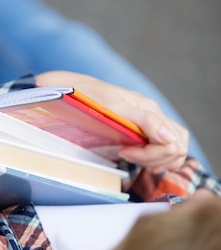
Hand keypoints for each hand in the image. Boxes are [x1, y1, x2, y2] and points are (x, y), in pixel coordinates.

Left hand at [36, 71, 188, 172]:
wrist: (72, 90)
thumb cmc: (88, 98)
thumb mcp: (113, 108)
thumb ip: (144, 121)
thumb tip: (169, 138)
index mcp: (150, 110)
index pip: (171, 144)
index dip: (150, 154)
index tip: (123, 152)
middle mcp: (154, 116)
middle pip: (177, 147)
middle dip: (156, 158)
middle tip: (127, 155)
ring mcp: (150, 122)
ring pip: (175, 148)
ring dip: (160, 160)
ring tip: (135, 158)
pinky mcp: (143, 129)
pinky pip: (165, 146)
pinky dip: (159, 157)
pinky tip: (142, 159)